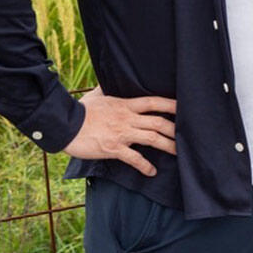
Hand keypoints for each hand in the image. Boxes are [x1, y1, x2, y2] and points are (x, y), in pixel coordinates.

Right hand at [63, 87, 177, 176]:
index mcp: (125, 105)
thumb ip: (105, 89)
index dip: (170, 104)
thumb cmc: (79, 110)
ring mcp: (122, 134)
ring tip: (179, 153)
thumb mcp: (96, 95)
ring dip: (168, 146)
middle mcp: (127, 119)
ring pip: (152, 138)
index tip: (184, 107)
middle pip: (158, 122)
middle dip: (175, 129)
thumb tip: (106, 80)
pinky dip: (145, 166)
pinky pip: (134, 158)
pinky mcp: (113, 148)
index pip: (153, 102)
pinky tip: (152, 172)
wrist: (64, 125)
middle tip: (188, 135)